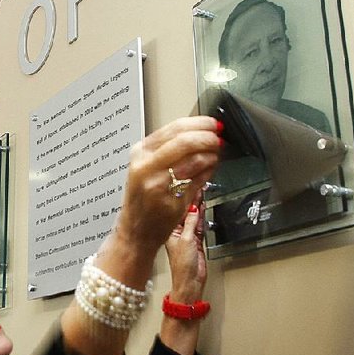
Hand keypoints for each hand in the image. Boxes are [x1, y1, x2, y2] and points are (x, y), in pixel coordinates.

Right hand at [116, 116, 219, 254]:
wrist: (135, 230)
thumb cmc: (143, 200)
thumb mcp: (147, 167)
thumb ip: (169, 150)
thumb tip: (200, 132)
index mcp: (140, 153)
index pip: (174, 128)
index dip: (200, 123)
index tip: (213, 124)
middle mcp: (146, 166)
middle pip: (185, 141)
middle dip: (208, 137)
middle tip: (218, 138)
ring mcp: (158, 184)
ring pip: (195, 159)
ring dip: (212, 154)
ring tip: (215, 155)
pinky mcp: (171, 200)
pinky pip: (199, 179)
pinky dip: (209, 171)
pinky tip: (210, 169)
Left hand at [165, 195, 206, 302]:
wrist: (191, 281)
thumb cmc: (182, 266)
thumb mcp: (186, 240)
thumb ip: (191, 223)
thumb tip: (193, 208)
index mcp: (169, 230)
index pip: (176, 211)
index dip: (183, 199)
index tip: (189, 188)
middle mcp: (176, 232)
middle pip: (185, 212)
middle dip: (191, 200)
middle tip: (198, 186)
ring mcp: (187, 236)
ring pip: (193, 217)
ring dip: (197, 206)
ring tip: (201, 192)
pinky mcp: (196, 241)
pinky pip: (199, 225)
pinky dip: (201, 216)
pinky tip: (202, 207)